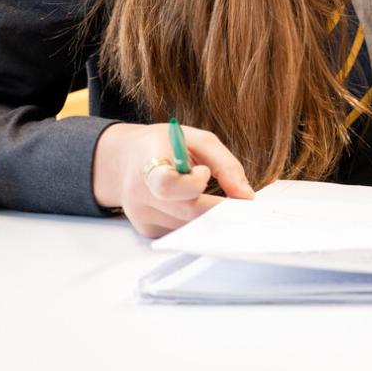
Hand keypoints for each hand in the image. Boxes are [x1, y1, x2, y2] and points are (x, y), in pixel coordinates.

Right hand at [92, 122, 254, 236]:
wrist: (125, 158)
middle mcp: (139, 192)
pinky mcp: (147, 230)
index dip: (192, 184)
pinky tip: (191, 203)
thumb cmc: (165, 144)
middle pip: (185, 211)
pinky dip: (193, 220)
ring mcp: (141, 215)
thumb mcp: (196, 139)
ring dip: (207, 214)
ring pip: (187, 225)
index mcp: (148, 161)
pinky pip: (180, 230)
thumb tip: (246, 196)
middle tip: (238, 203)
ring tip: (211, 196)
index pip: (167, 185)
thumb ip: (225, 164)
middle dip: (217, 207)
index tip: (205, 172)